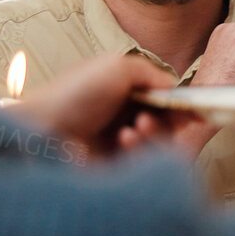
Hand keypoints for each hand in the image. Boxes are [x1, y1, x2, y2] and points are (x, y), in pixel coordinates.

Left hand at [0, 54, 180, 161]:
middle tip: (152, 118)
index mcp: (123, 92)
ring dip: (154, 135)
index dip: (179, 106)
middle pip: (165, 125)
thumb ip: (151, 73)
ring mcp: (118, 144)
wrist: (39, 130)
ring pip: (157, 145)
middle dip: (167, 121)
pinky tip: (124, 140)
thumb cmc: (74, 93)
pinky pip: (143, 164)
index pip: (162, 101)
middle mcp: (122, 117)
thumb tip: (174, 88)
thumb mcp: (116, 66)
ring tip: (135, 129)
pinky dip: (141, 151)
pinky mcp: (114, 169)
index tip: (195, 112)